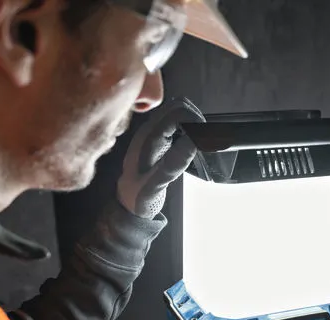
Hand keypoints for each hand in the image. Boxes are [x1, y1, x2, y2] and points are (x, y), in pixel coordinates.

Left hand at [117, 97, 204, 218]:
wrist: (126, 202)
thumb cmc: (138, 197)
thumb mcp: (154, 186)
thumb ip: (173, 164)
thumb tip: (193, 142)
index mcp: (147, 138)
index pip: (176, 112)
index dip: (194, 122)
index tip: (202, 139)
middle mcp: (149, 130)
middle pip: (178, 106)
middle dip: (195, 120)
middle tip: (202, 141)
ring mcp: (153, 132)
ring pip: (178, 112)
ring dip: (192, 123)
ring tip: (197, 143)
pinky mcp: (159, 137)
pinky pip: (176, 122)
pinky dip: (188, 128)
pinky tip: (189, 145)